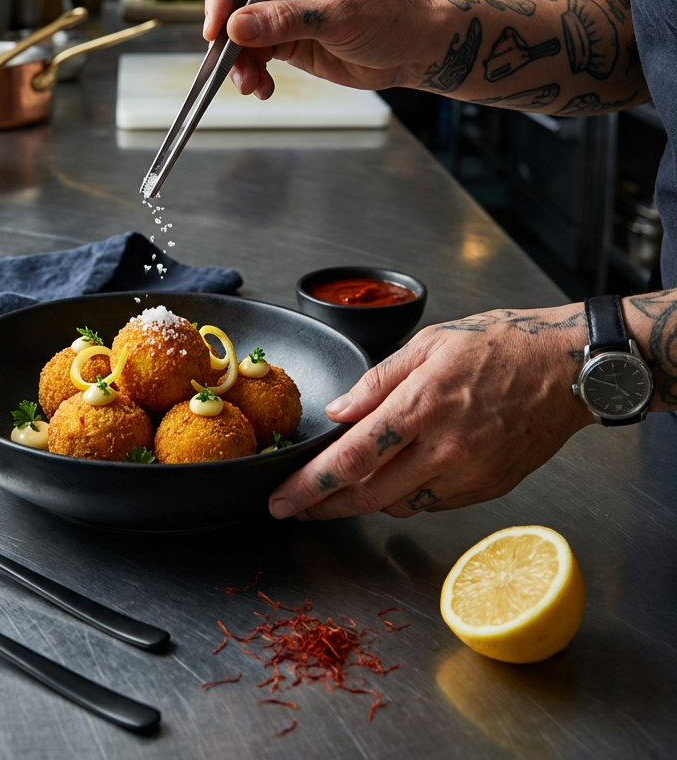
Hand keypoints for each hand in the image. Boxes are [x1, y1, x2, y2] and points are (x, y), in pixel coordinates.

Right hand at [204, 0, 441, 99]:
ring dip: (238, 61)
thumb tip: (236, 27)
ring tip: (250, 84)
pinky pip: (252, 54)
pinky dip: (252, 73)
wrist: (410, 50)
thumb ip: (285, 20)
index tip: (216, 27)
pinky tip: (263, 88)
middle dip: (226, 34)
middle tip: (228, 64)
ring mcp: (280, 7)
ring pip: (238, 32)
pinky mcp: (282, 36)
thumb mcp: (338, 16)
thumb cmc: (388, 17)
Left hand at [268, 305, 592, 520]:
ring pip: (399, 506)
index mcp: (422, 406)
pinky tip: (396, 478)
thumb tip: (337, 412)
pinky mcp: (489, 489)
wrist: (569, 368)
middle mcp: (444, 449)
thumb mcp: (429, 344)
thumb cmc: (501, 345)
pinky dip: (406, 497)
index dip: (310, 486)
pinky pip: (433, 504)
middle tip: (295, 508)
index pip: (351, 458)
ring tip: (340, 490)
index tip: (281, 500)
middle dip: (323, 507)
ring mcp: (469, 474)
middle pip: (367, 496)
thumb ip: (376, 382)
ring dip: (363, 502)